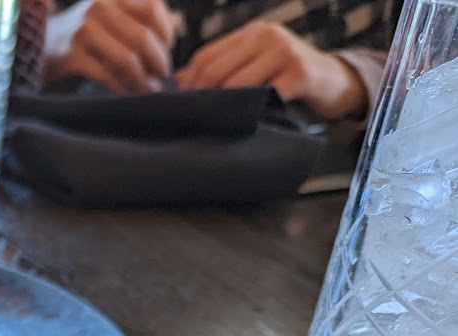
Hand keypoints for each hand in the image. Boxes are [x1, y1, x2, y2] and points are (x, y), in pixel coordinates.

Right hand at [45, 0, 177, 93]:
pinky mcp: (72, 55)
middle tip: (162, 77)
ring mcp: (84, 30)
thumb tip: (170, 37)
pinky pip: (107, 76)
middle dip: (158, 62)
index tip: (167, 52)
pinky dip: (123, 88)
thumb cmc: (84, 36)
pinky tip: (129, 93)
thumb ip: (138, 20)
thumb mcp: (111, 18)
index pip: (152, 8)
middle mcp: (99, 6)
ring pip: (127, 59)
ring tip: (148, 89)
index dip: (166, 34)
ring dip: (142, 80)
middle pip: (142, 37)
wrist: (42, 46)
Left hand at [175, 22, 368, 119]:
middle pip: (217, 70)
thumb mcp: (255, 66)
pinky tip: (244, 121)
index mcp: (252, 33)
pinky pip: (264, 97)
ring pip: (237, 85)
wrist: (334, 82)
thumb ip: (223, 69)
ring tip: (215, 122)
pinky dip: (250, 112)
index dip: (189, 82)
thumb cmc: (287, 77)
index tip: (182, 103)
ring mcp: (285, 53)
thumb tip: (180, 81)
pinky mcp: (300, 74)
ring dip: (223, 107)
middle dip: (201, 97)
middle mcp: (267, 36)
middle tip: (195, 118)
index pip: (206, 56)